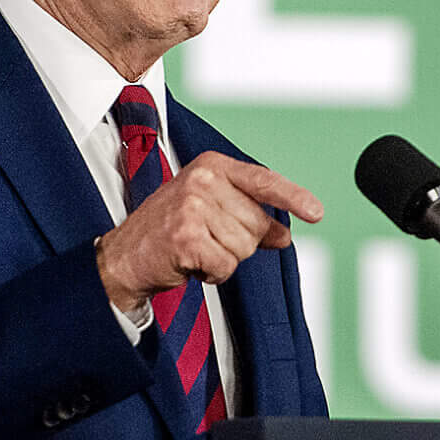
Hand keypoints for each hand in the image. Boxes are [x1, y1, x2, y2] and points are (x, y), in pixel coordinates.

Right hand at [95, 152, 322, 311]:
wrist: (122, 256)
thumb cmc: (166, 231)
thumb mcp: (209, 211)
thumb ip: (247, 217)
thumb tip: (284, 234)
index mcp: (211, 166)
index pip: (263, 180)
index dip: (293, 197)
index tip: (317, 212)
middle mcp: (202, 180)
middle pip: (257, 223)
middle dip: (239, 242)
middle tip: (206, 240)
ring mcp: (193, 206)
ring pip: (244, 248)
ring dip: (223, 259)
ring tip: (196, 250)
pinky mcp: (187, 236)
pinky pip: (226, 266)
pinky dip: (212, 274)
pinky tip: (190, 263)